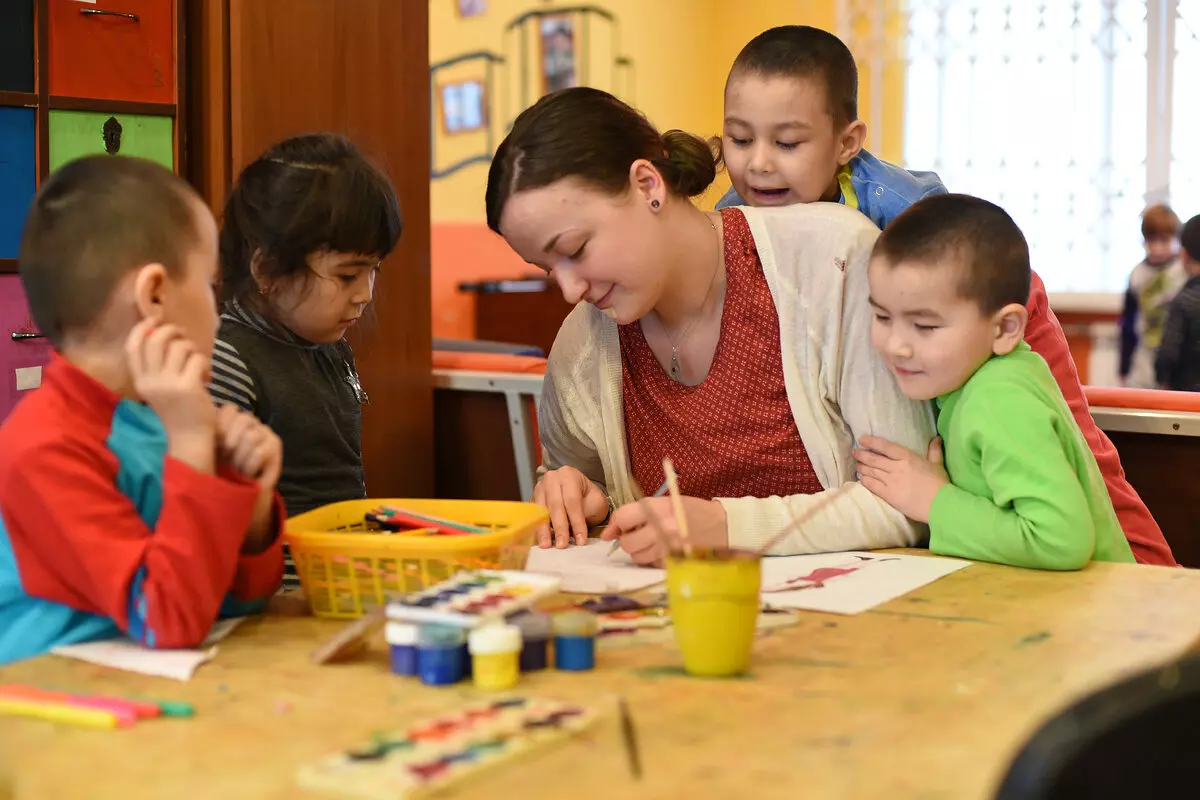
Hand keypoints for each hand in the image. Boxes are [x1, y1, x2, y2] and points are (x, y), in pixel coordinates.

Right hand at [126, 319, 215, 472]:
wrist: (190, 438)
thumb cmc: (178, 411)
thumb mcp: (160, 389)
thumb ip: (159, 366)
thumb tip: (165, 334)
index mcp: (140, 381)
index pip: (132, 347)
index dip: (142, 329)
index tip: (155, 320)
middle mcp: (150, 382)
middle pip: (155, 341)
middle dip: (172, 331)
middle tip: (184, 336)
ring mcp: (168, 385)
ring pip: (179, 347)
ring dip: (192, 348)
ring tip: (198, 362)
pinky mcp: (188, 387)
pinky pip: (197, 359)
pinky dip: (204, 363)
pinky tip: (206, 377)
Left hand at [215, 404, 282, 552]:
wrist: (240, 491)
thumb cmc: (221, 469)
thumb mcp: (210, 449)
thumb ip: (209, 434)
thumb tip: (205, 419)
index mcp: (232, 419)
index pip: (230, 409)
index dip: (221, 427)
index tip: (216, 445)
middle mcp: (250, 421)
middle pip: (242, 420)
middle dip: (230, 444)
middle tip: (227, 460)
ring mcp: (264, 431)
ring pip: (251, 437)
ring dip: (241, 458)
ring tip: (237, 469)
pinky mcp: (275, 444)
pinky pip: (260, 452)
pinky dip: (251, 466)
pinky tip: (248, 474)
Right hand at [530, 466, 609, 547]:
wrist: (580, 495)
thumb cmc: (589, 499)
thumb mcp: (595, 502)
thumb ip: (585, 513)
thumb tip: (575, 532)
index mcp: (569, 475)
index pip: (572, 500)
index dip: (577, 521)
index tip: (581, 540)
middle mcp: (551, 479)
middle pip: (555, 505)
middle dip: (560, 527)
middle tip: (562, 545)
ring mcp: (539, 489)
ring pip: (541, 511)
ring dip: (544, 530)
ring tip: (546, 545)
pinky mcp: (532, 501)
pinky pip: (533, 516)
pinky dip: (537, 529)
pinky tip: (539, 541)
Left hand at [600, 496, 727, 565]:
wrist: (724, 526)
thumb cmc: (693, 511)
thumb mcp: (666, 503)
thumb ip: (637, 513)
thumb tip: (608, 534)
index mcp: (658, 508)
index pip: (623, 517)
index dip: (617, 524)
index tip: (619, 527)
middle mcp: (661, 529)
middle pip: (627, 542)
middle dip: (629, 540)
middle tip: (640, 535)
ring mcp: (668, 548)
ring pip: (637, 557)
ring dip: (640, 551)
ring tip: (653, 542)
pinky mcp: (674, 563)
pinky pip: (650, 565)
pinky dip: (652, 559)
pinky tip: (663, 550)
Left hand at [853, 436, 947, 522]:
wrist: (940, 504)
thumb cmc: (940, 484)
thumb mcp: (937, 464)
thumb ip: (934, 450)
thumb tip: (936, 438)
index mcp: (907, 457)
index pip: (885, 446)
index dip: (872, 442)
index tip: (862, 439)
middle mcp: (896, 467)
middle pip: (873, 459)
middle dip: (861, 455)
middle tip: (854, 452)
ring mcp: (891, 481)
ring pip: (870, 471)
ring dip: (861, 467)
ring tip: (856, 465)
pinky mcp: (888, 495)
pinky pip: (872, 485)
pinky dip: (865, 481)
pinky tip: (861, 478)